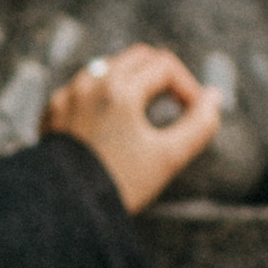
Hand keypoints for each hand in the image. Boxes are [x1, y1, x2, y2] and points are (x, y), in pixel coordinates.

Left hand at [43, 45, 225, 212]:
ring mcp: (68, 95)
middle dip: (162, 76)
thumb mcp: (168, 157)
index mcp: (120, 89)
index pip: (165, 66)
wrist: (64, 209)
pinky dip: (103, 95)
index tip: (195, 112)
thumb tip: (214, 98)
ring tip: (145, 112)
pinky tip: (111, 121)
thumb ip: (199, 125)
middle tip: (175, 105)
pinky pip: (82, 87)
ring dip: (132, 81)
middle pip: (137, 58)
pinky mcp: (52, 111)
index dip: (188, 86)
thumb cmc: (118, 183)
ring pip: (108, 68)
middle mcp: (91, 83)